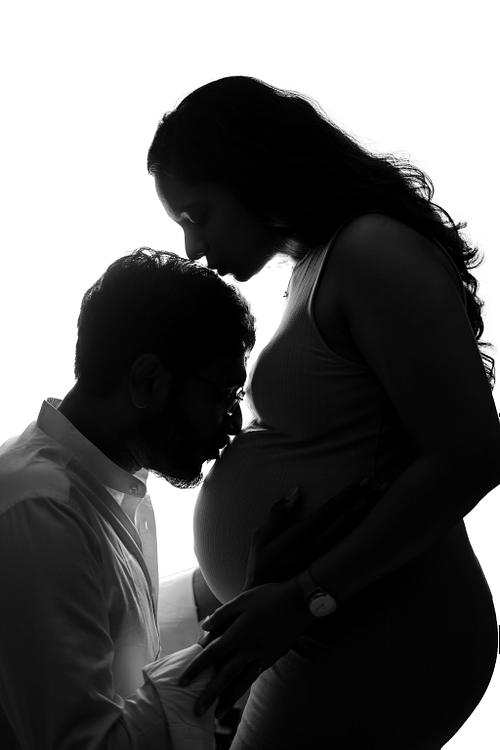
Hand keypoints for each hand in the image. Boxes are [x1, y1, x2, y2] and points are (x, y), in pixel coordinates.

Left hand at [179, 578, 312, 716]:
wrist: (299, 603)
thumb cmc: (268, 597)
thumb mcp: (243, 599)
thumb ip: (222, 613)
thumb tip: (204, 626)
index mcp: (238, 633)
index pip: (212, 654)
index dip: (196, 668)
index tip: (183, 681)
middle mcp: (248, 648)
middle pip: (224, 675)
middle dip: (209, 694)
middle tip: (197, 711)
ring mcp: (261, 655)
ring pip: (241, 681)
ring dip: (227, 699)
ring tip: (217, 714)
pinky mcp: (271, 658)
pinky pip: (254, 677)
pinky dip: (244, 688)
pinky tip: (237, 694)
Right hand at [244, 477, 387, 588]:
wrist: (267, 609)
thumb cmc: (261, 568)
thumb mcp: (260, 538)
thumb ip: (278, 513)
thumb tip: (296, 490)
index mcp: (299, 539)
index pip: (329, 511)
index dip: (347, 495)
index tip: (362, 481)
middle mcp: (317, 552)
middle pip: (348, 523)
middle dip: (366, 502)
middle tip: (383, 485)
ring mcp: (327, 566)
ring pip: (354, 538)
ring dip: (370, 518)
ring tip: (384, 502)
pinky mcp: (332, 578)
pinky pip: (353, 555)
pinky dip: (367, 540)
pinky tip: (379, 532)